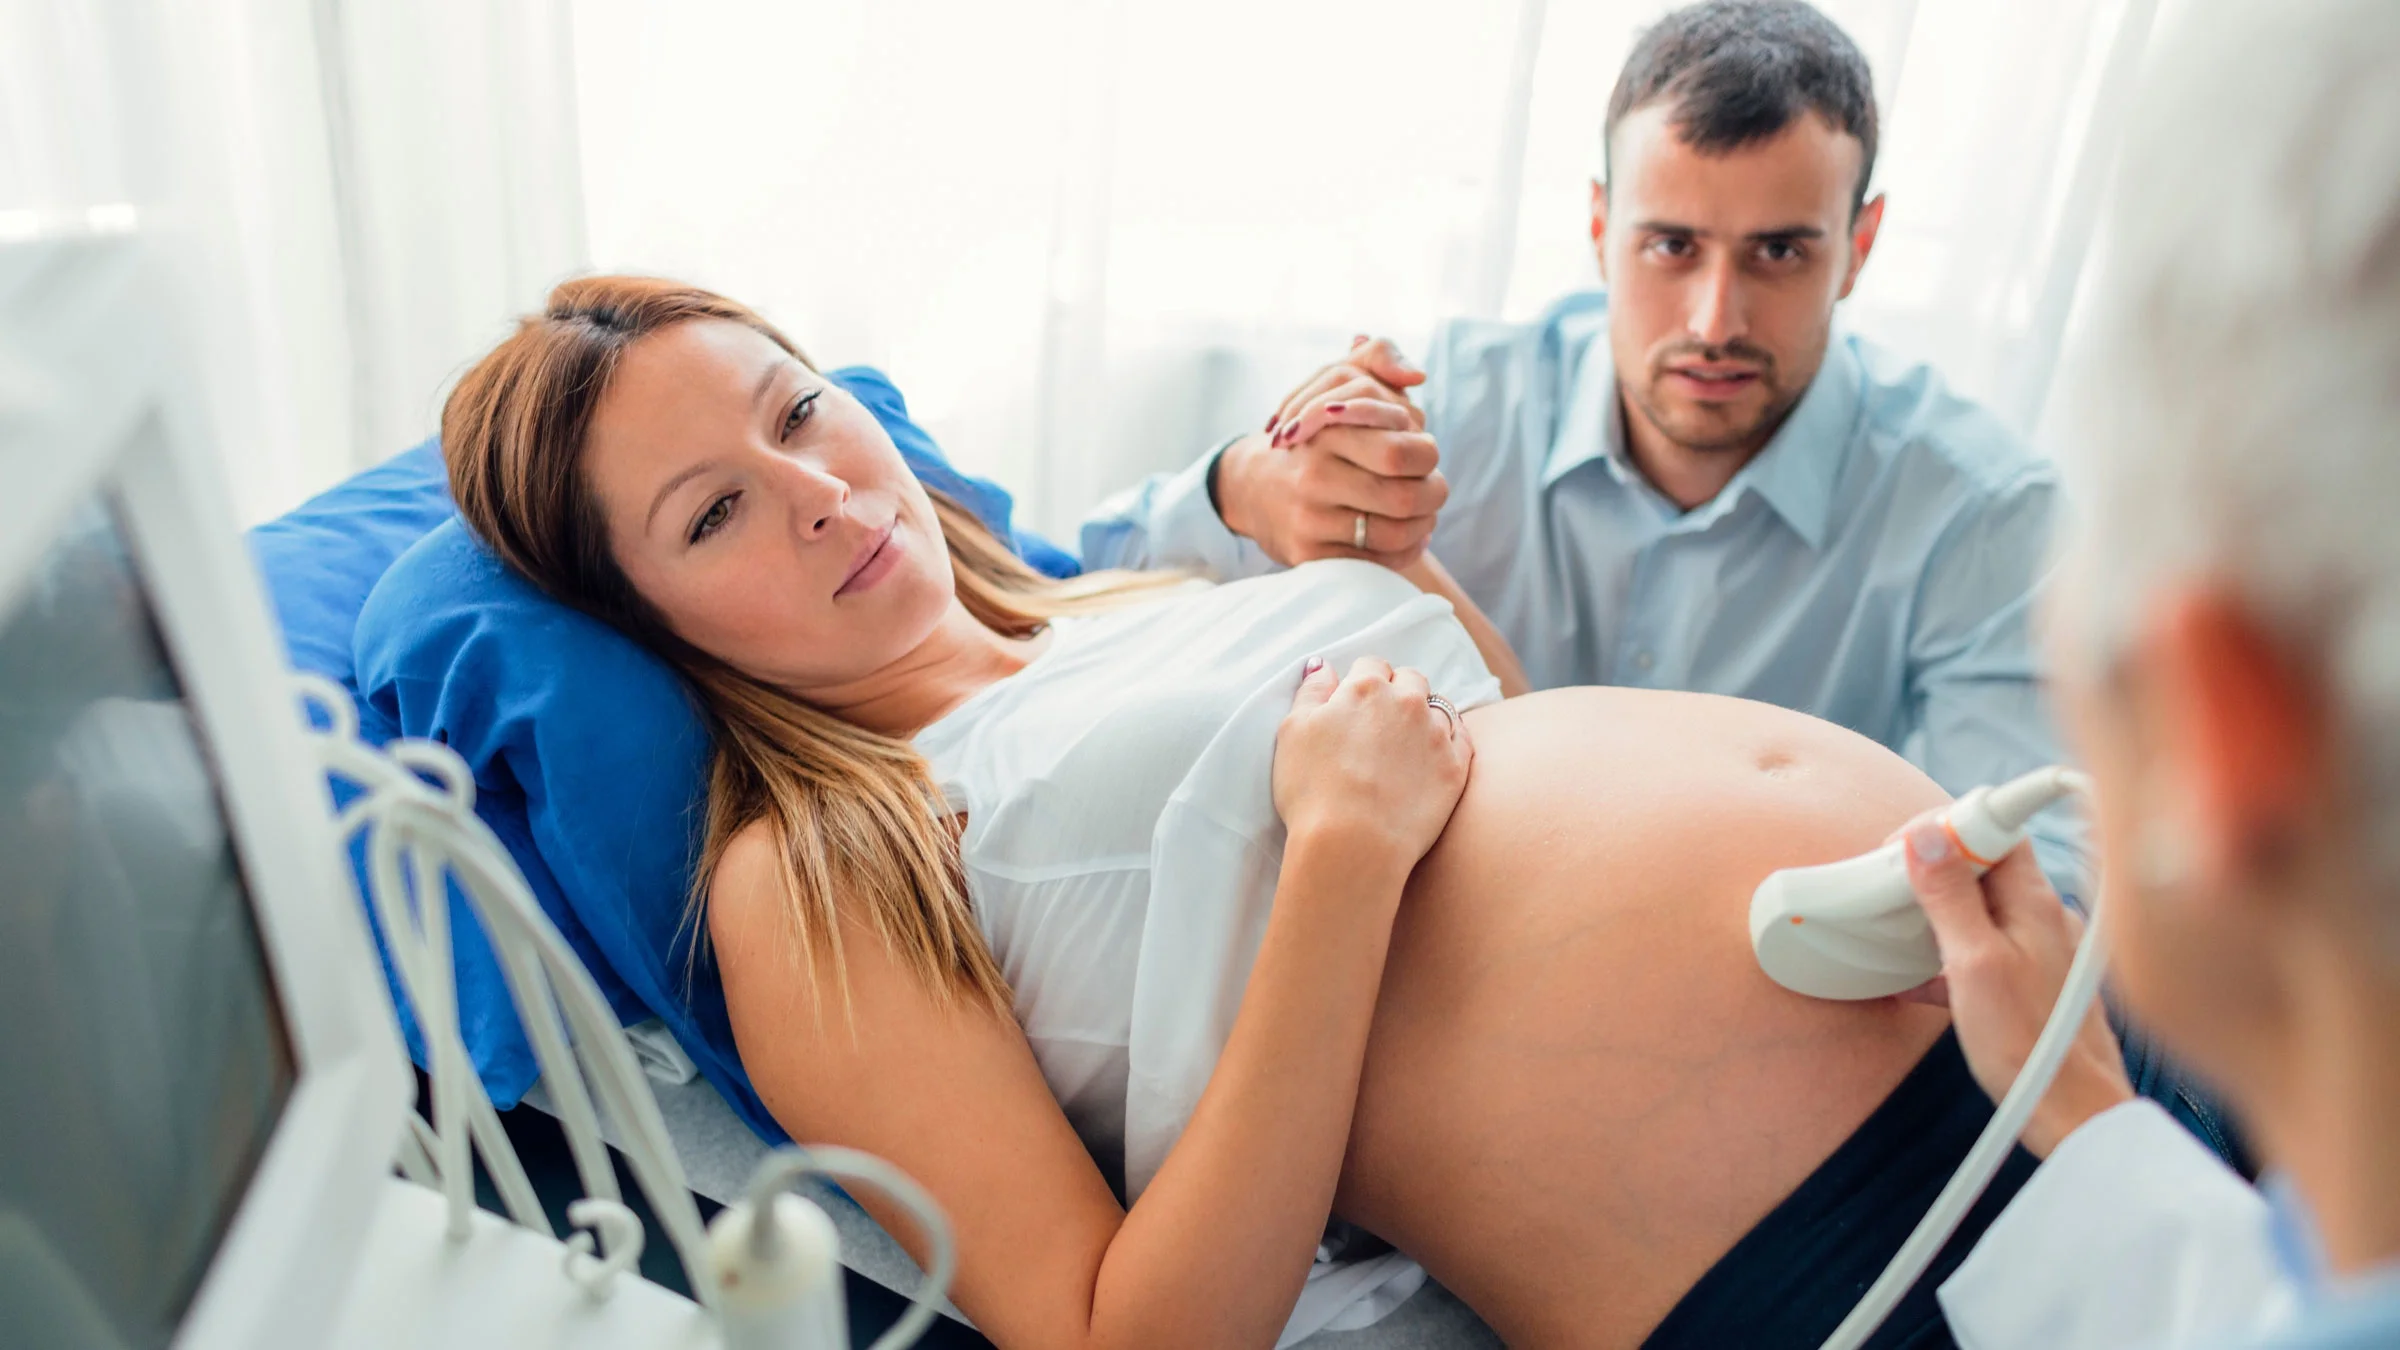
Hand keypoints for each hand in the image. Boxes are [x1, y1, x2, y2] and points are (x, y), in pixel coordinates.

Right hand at [1216, 338, 1445, 568]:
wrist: (1254, 488)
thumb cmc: (1316, 435)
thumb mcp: (1338, 382)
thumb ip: (1378, 357)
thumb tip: (1416, 373)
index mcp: (1326, 432)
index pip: (1404, 451)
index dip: (1428, 455)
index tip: (1424, 453)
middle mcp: (1315, 474)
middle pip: (1406, 496)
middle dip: (1434, 494)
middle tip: (1434, 489)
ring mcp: (1310, 518)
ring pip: (1396, 533)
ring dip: (1423, 525)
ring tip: (1423, 515)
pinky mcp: (1309, 554)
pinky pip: (1376, 562)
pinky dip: (1403, 552)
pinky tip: (1406, 538)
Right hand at [1273, 657, 1473, 878]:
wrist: (1353, 844)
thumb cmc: (1313, 790)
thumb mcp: (1293, 732)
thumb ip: (1311, 692)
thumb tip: (1323, 665)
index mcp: (1366, 688)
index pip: (1371, 665)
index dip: (1361, 682)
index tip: (1354, 704)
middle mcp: (1407, 703)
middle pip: (1411, 680)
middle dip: (1398, 692)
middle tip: (1380, 723)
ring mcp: (1436, 735)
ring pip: (1440, 708)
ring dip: (1425, 717)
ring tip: (1407, 744)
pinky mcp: (1456, 768)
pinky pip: (1462, 739)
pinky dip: (1450, 742)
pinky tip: (1432, 758)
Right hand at [1895, 813, 2134, 1157]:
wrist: (2074, 1113)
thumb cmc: (2027, 1045)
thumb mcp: (1973, 964)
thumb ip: (1950, 898)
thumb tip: (1928, 836)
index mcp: (2035, 902)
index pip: (1997, 830)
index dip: (1947, 828)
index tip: (1905, 850)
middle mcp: (2047, 918)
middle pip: (1988, 866)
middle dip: (1938, 869)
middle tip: (1895, 889)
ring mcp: (2046, 950)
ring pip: (1986, 908)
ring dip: (1943, 914)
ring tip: (1905, 934)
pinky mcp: (2039, 983)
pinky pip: (1990, 947)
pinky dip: (1955, 953)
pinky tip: (1927, 981)